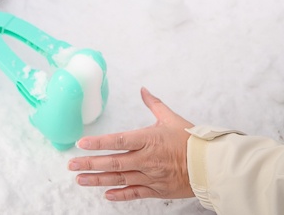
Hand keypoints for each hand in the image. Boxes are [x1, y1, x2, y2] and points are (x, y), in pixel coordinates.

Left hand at [68, 87, 194, 201]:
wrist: (212, 165)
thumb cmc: (193, 140)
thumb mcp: (172, 118)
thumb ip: (154, 104)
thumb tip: (143, 89)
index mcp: (148, 139)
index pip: (118, 140)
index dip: (98, 143)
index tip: (81, 143)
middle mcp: (146, 159)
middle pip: (113, 162)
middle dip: (90, 164)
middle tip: (71, 164)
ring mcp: (151, 176)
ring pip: (120, 179)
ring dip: (98, 180)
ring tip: (80, 179)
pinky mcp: (157, 190)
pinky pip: (135, 193)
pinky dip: (120, 194)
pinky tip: (106, 194)